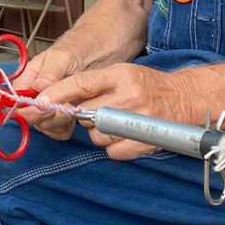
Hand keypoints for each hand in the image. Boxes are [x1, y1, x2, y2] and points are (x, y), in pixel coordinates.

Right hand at [12, 46, 84, 139]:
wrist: (104, 47)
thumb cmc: (81, 46)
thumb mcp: (64, 56)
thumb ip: (50, 72)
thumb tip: (37, 88)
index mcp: (31, 76)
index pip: (18, 98)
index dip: (26, 107)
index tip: (42, 107)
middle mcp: (38, 93)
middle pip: (31, 115)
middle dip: (46, 116)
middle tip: (65, 108)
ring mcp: (52, 104)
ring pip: (45, 124)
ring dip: (58, 123)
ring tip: (73, 110)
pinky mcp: (66, 114)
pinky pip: (59, 130)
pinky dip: (66, 129)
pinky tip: (77, 118)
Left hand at [39, 63, 196, 159]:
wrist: (184, 99)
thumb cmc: (146, 86)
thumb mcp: (121, 73)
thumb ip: (92, 84)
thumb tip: (54, 98)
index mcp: (120, 75)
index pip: (81, 83)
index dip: (57, 94)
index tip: (39, 103)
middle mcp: (128, 97)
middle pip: (84, 113)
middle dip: (83, 115)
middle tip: (98, 110)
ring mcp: (136, 121)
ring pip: (95, 135)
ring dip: (98, 132)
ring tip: (117, 121)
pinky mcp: (142, 143)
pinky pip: (110, 150)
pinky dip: (113, 146)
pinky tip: (126, 134)